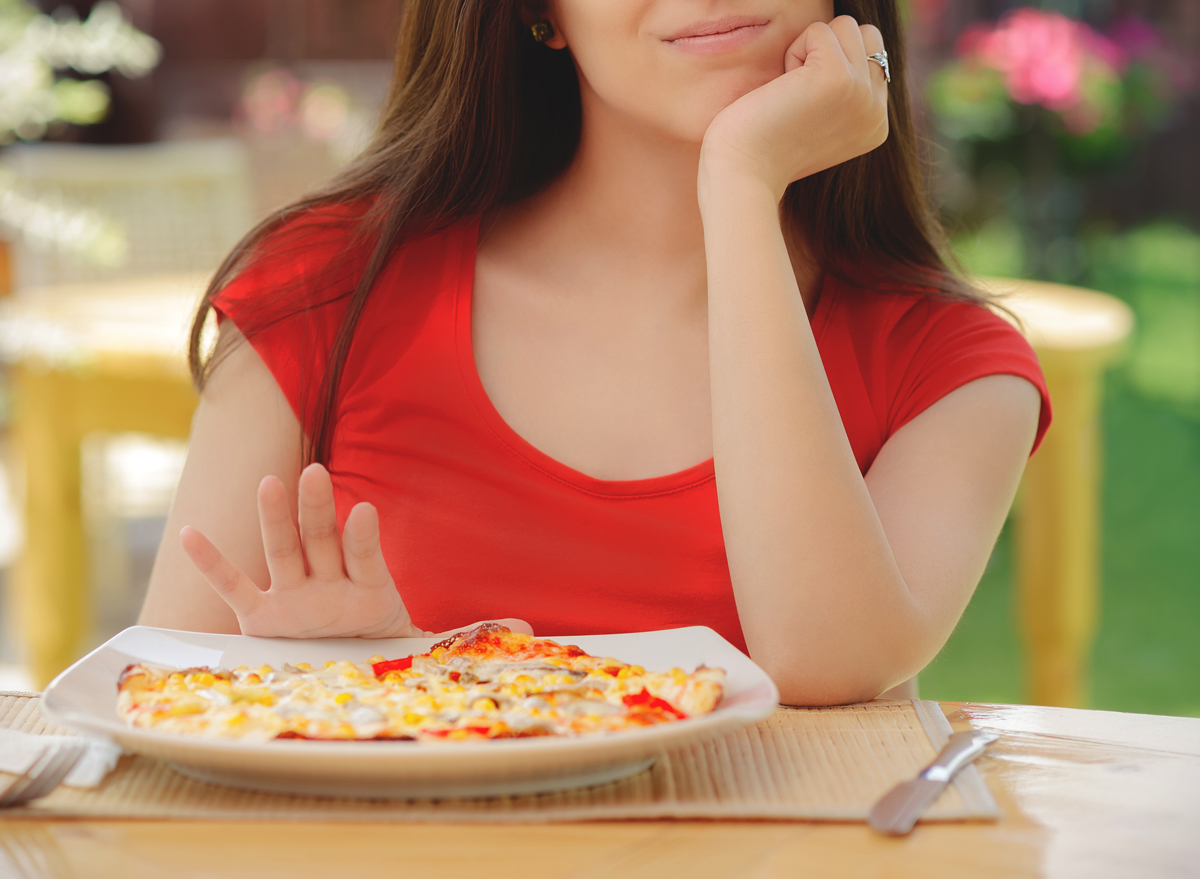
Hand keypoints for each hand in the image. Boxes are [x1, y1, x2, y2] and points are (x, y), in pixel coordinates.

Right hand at [181, 463, 531, 639]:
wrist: (347, 680)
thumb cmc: (384, 653)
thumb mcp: (424, 647)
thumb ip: (466, 636)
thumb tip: (530, 630)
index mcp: (370, 591)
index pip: (367, 558)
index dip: (365, 538)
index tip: (367, 510)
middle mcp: (329, 586)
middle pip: (322, 541)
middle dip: (319, 509)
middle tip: (317, 471)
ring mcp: (294, 598)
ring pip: (282, 552)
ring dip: (275, 520)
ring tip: (270, 481)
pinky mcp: (261, 619)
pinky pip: (232, 587)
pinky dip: (212, 563)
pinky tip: (188, 534)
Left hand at [699, 16, 888, 202]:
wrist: (743, 174)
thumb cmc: (762, 148)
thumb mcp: (817, 121)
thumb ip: (843, 90)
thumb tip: (845, 41)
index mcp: (876, 124)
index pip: (872, 54)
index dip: (830, 64)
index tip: (803, 105)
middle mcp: (878, 112)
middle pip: (864, 34)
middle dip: (825, 51)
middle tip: (796, 95)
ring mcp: (863, 95)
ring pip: (845, 26)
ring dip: (808, 50)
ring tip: (790, 92)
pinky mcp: (839, 78)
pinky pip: (818, 31)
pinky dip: (793, 52)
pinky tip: (782, 90)